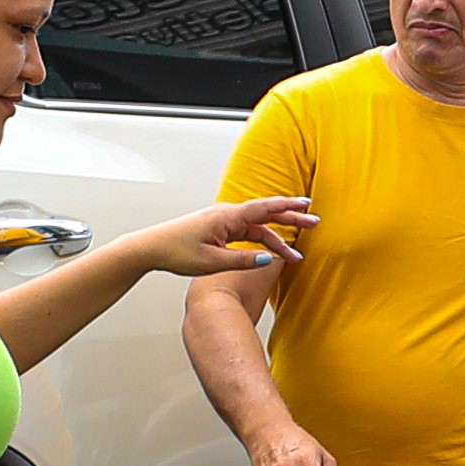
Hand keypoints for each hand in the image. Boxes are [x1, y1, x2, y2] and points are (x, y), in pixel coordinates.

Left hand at [136, 194, 312, 281]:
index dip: (287, 206)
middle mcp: (227, 214)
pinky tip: (273, 249)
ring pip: (258, 227)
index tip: (307, 204)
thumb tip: (268, 258)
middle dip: (291, 218)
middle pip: (265, 214)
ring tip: (296, 251)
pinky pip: (247, 232)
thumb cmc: (176, 251)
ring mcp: (223, 221)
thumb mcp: (212, 261)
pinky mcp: (219, 229)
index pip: (264, 208)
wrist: (151, 247)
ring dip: (277, 237)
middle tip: (313, 220)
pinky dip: (262, 240)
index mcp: (227, 217)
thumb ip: (243, 260)